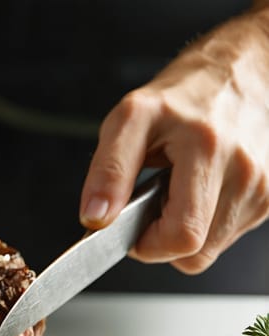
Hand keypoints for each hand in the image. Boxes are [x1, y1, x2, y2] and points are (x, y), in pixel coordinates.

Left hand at [79, 9, 268, 273]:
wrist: (239, 69)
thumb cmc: (181, 96)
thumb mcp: (128, 120)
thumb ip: (108, 172)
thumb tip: (96, 218)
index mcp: (205, 148)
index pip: (182, 236)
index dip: (147, 245)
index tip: (131, 227)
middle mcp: (243, 168)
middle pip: (198, 252)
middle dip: (163, 239)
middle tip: (152, 203)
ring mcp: (265, 183)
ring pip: (215, 247)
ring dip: (187, 229)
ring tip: (178, 188)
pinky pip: (231, 233)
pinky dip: (209, 221)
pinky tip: (202, 188)